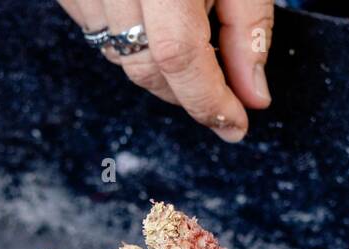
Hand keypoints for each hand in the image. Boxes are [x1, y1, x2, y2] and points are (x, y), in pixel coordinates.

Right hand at [56, 0, 273, 141]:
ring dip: (159, 69)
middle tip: (225, 98)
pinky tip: (153, 21)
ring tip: (194, 51)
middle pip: (144, 66)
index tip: (235, 126)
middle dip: (188, 94)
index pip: (179, 58)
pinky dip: (128, 40)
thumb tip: (253, 94)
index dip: (208, 102)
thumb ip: (248, 28)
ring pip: (117, 55)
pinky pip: (96, 29)